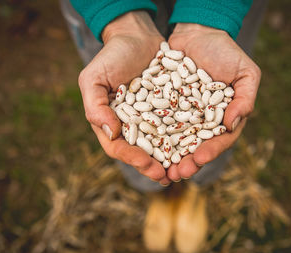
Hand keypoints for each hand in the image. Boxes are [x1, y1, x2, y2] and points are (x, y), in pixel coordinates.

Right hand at [78, 11, 169, 183]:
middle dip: (154, 166)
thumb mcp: (94, 78)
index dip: (133, 159)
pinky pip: (177, 126)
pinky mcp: (170, 110)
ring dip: (172, 159)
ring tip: (185, 169)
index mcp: (111, 123)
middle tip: (168, 177)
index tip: (148, 166)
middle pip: (142, 152)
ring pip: (161, 144)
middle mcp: (132, 125)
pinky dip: (185, 137)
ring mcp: (152, 119)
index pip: (119, 148)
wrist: (137, 36)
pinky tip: (196, 145)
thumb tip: (110, 134)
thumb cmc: (112, 56)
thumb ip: (95, 106)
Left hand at [166, 23, 260, 180]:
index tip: (198, 158)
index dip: (210, 151)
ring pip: (174, 140)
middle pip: (194, 147)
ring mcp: (182, 115)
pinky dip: (152, 135)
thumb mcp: (246, 72)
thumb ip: (245, 99)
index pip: (219, 140)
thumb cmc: (225, 51)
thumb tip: (233, 124)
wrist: (197, 32)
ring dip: (167, 156)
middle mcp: (202, 121)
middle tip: (176, 174)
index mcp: (223, 118)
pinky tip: (144, 146)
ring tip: (160, 170)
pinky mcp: (164, 106)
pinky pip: (158, 122)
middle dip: (186, 162)